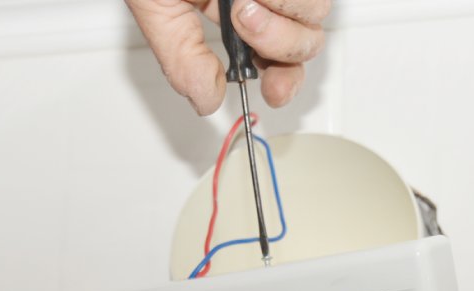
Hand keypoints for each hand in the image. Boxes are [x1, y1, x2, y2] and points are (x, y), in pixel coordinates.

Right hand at [125, 0, 330, 114]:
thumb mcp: (158, 8)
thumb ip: (181, 57)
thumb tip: (204, 99)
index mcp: (236, 18)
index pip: (277, 62)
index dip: (283, 82)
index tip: (273, 91)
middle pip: (304, 43)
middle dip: (277, 43)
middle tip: (244, 20)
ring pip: (314, 13)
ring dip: (283, 10)